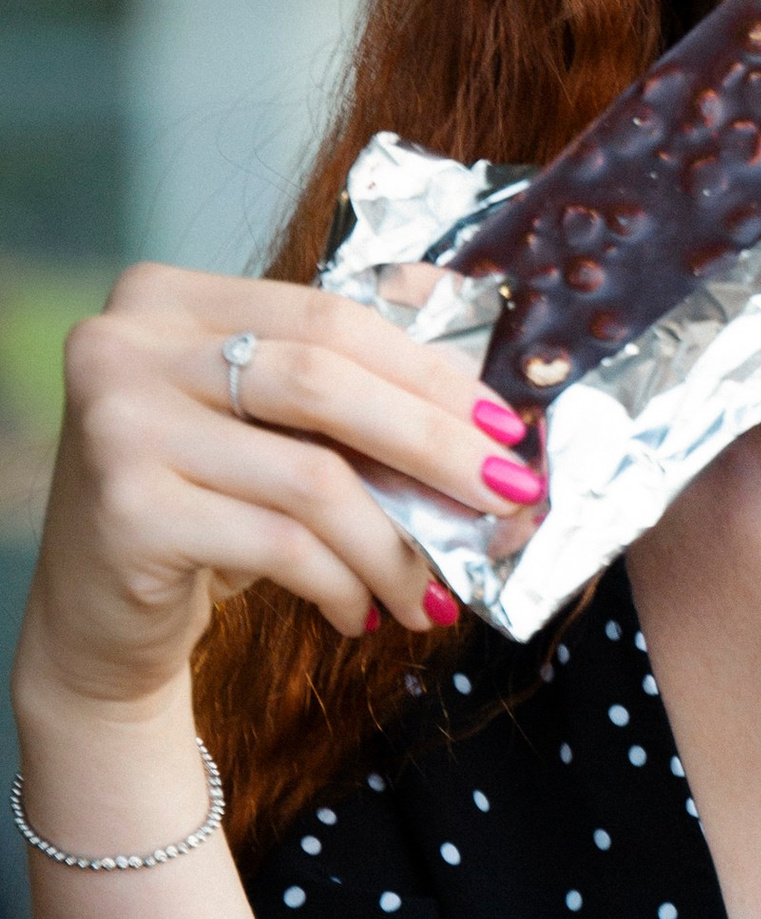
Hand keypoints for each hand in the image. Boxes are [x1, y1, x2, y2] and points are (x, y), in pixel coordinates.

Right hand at [20, 263, 535, 717]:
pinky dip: (343, 584)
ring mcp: (119, 422)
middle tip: (507, 499)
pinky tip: (362, 613)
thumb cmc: (202, 514)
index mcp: (168, 298)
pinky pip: (281, 544)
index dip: (428, 373)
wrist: (96, 620)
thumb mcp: (265, 436)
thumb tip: (484, 408)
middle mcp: (128, 345)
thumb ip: (346, 398)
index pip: (328, 317)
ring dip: (396, 545)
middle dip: (436, 446)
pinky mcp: (128, 509)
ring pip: (312, 476)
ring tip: (432, 595)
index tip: (505, 429)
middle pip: (325, 381)